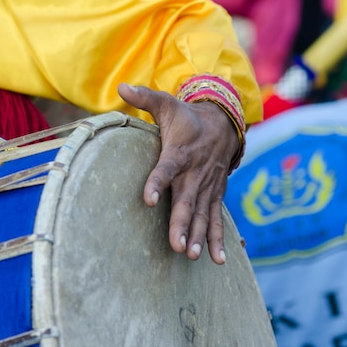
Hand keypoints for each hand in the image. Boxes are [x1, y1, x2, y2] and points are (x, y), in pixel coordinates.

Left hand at [118, 83, 238, 264]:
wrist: (224, 124)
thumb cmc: (188, 118)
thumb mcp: (168, 104)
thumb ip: (146, 98)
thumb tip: (121, 86)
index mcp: (179, 153)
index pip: (166, 168)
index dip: (157, 182)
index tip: (148, 199)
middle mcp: (194, 173)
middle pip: (187, 201)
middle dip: (182, 223)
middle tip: (177, 246)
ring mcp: (207, 187)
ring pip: (202, 214)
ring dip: (199, 236)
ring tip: (191, 256)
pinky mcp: (214, 195)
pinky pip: (217, 220)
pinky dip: (218, 239)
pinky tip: (218, 260)